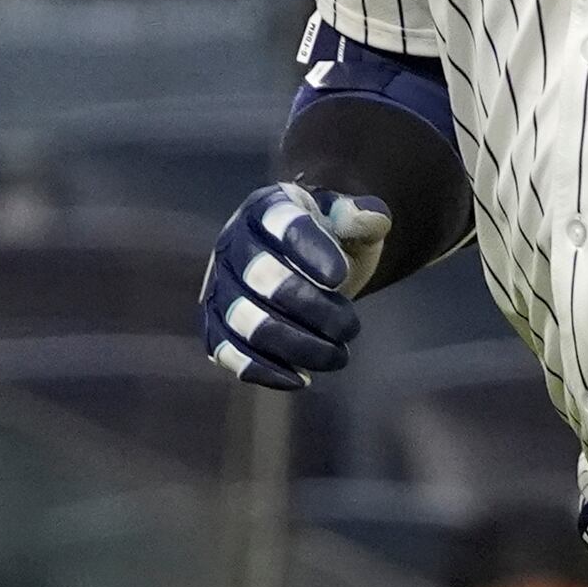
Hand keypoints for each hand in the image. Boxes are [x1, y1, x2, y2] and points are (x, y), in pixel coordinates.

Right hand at [200, 183, 391, 389]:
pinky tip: (301, 378)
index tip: (341, 276)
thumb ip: (364, 216)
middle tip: (352, 327)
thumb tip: (370, 217)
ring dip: (295, 344)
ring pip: (246, 321)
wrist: (308, 262)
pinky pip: (228, 352)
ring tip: (338, 355)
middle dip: (312, 307)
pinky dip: (263, 369)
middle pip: (262, 277)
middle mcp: (233, 245)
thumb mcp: (353, 220)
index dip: (310, 250)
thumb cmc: (331, 237)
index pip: (283, 225)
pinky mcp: (217, 326)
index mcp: (267, 208)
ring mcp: (220, 288)